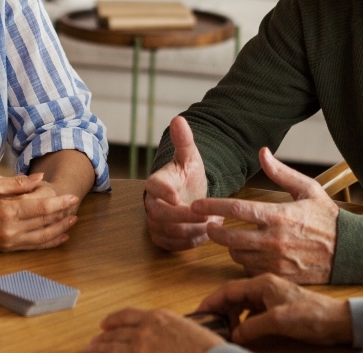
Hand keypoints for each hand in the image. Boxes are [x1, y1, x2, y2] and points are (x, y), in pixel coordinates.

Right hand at [0, 171, 78, 250]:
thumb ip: (16, 183)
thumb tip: (39, 178)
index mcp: (6, 211)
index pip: (41, 208)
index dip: (60, 203)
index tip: (72, 197)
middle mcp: (10, 230)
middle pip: (45, 222)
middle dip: (63, 214)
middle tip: (76, 206)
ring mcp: (8, 242)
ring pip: (42, 237)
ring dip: (60, 230)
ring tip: (72, 221)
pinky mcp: (6, 249)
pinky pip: (33, 247)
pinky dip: (49, 242)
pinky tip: (59, 237)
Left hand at [87, 307, 224, 352]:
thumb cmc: (206, 347)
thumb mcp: (184, 328)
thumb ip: (165, 329)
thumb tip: (153, 335)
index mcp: (157, 317)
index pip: (126, 315)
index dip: (112, 320)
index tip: (104, 325)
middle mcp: (145, 329)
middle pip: (116, 333)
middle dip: (102, 339)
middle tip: (91, 343)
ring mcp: (141, 348)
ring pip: (114, 348)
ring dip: (100, 349)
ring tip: (90, 351)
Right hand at [145, 116, 220, 250]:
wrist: (190, 194)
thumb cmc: (188, 175)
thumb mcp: (190, 157)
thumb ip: (184, 141)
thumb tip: (178, 119)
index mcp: (156, 181)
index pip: (152, 187)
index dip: (163, 193)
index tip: (178, 198)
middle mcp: (151, 203)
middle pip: (159, 214)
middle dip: (185, 217)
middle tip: (208, 216)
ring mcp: (154, 221)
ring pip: (167, 231)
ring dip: (191, 230)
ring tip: (211, 223)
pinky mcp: (160, 237)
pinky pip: (170, 245)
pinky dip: (188, 243)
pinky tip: (204, 235)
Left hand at [192, 148, 338, 283]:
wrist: (350, 251)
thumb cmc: (328, 217)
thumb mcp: (307, 189)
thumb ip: (281, 172)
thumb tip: (263, 152)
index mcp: (279, 215)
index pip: (236, 209)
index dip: (212, 206)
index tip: (196, 205)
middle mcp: (274, 240)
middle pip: (229, 237)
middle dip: (213, 231)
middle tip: (208, 225)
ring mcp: (277, 261)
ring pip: (237, 255)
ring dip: (230, 246)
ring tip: (233, 238)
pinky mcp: (281, 275)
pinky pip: (251, 270)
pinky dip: (245, 262)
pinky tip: (250, 253)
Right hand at [195, 274, 352, 345]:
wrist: (337, 321)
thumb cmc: (311, 315)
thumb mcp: (278, 321)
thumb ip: (252, 326)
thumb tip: (233, 334)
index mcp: (262, 284)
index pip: (228, 290)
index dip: (212, 301)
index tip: (199, 314)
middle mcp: (264, 288)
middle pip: (233, 297)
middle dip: (219, 310)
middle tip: (210, 325)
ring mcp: (270, 298)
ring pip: (242, 305)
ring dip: (231, 317)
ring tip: (225, 330)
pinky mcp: (277, 308)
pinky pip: (252, 313)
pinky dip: (243, 321)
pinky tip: (242, 332)